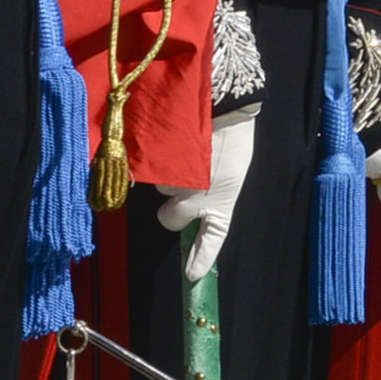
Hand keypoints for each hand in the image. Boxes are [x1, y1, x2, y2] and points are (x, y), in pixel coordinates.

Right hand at [155, 110, 259, 279]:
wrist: (220, 103)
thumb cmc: (231, 136)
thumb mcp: (233, 170)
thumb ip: (215, 193)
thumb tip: (190, 206)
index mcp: (220, 202)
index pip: (212, 239)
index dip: (201, 258)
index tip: (192, 275)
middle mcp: (193, 200)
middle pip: (169, 217)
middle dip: (173, 203)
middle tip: (187, 176)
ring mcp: (171, 185)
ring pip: (160, 187)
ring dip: (168, 173)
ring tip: (186, 149)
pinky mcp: (152, 168)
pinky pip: (147, 171)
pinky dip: (154, 160)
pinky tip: (169, 143)